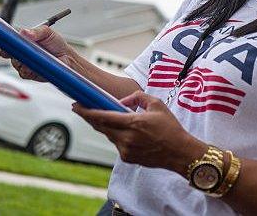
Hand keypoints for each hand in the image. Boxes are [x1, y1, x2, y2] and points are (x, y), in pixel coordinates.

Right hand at [0, 26, 77, 81]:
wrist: (66, 57)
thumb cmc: (55, 43)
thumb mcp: (47, 33)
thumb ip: (36, 32)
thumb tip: (24, 32)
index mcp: (21, 40)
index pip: (5, 41)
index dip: (2, 41)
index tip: (4, 41)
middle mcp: (19, 52)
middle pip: (7, 53)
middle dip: (13, 51)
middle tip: (22, 48)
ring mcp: (22, 63)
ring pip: (15, 63)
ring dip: (24, 60)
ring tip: (37, 55)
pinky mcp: (28, 73)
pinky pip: (23, 72)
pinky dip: (30, 68)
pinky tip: (38, 64)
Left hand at [73, 91, 206, 175]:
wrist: (179, 152)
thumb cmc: (170, 127)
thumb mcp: (157, 104)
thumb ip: (137, 98)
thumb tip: (122, 102)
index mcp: (133, 123)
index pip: (104, 117)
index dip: (87, 112)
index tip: (76, 106)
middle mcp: (127, 138)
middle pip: (100, 127)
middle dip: (89, 117)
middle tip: (81, 108)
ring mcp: (126, 150)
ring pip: (108, 135)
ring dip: (104, 126)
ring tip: (104, 117)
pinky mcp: (127, 158)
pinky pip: (117, 144)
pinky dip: (117, 136)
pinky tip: (125, 132)